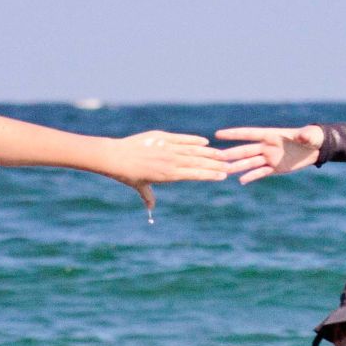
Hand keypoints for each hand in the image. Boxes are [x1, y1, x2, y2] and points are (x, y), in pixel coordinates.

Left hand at [107, 130, 247, 211]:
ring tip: (221, 154)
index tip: (222, 175)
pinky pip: (181, 138)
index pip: (195, 174)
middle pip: (198, 162)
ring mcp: (167, 148)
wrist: (116, 157)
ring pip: (192, 150)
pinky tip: (205, 142)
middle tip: (229, 164)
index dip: (210, 175)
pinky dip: (193, 140)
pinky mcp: (162, 137)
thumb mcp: (140, 186)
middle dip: (215, 164)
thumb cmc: (127, 174)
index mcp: (169, 175)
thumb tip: (151, 208)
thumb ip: (148, 196)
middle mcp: (171, 161)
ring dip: (208, 152)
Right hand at [215, 125, 325, 183]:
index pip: (249, 134)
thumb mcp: (311, 136)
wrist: (317, 149)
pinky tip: (241, 181)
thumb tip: (303, 136)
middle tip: (216, 157)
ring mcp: (269, 157)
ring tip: (224, 171)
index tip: (218, 134)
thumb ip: (305, 135)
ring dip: (238, 166)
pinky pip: (260, 172)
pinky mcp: (275, 167)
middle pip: (246, 150)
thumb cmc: (314, 137)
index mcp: (272, 135)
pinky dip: (251, 176)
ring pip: (250, 162)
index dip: (234, 134)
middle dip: (231, 153)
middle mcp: (267, 146)